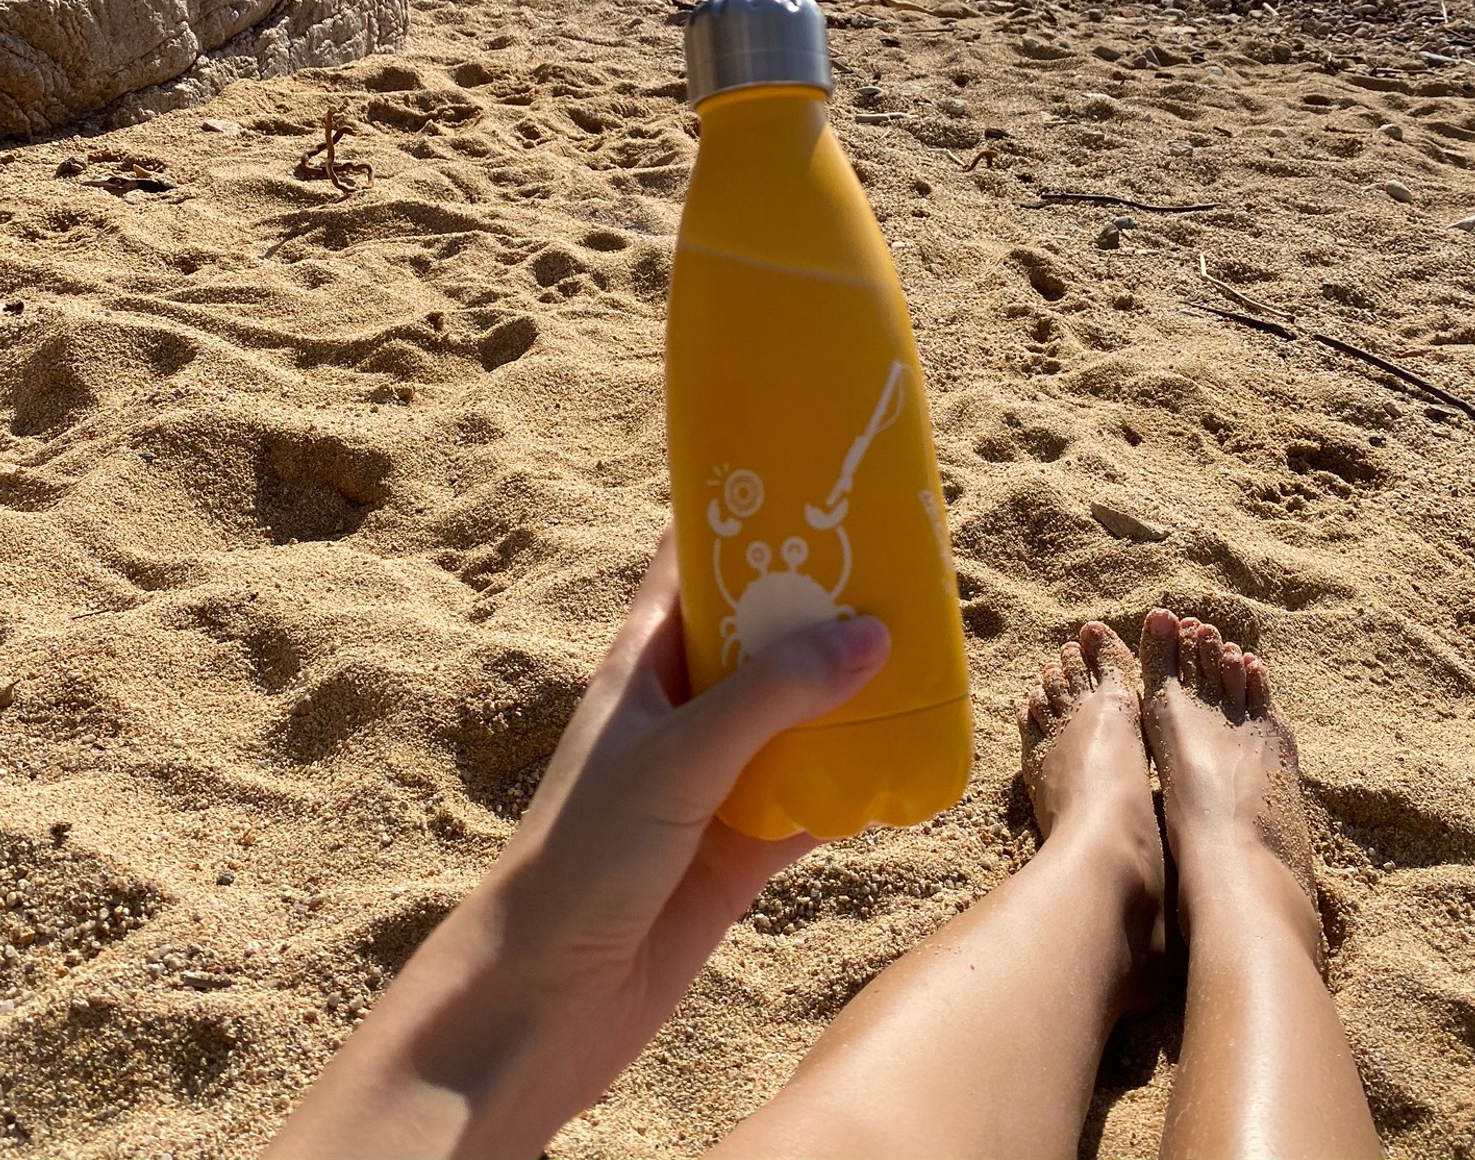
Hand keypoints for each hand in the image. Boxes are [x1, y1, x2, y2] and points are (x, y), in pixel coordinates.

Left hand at [267, 528, 889, 1159]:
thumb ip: (772, 696)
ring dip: (851, 690)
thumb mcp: (679, 758)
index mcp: (647, 658)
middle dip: (825, 601)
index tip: (816, 474)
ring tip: (927, 651)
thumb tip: (872, 635)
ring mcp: (715, 775)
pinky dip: (856, 782)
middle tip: (904, 565)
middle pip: (765, 631)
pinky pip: (814, 797)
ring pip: (798, 711)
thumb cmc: (583, 857)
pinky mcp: (741, 844)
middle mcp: (684, 706)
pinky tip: (910, 762)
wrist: (548, 1000)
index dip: (749, 513)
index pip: (695, 557)